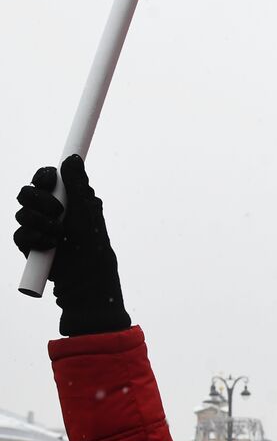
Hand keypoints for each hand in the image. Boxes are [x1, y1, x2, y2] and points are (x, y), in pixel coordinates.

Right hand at [14, 155, 128, 335]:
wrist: (86, 282)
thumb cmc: (93, 248)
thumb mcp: (87, 214)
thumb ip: (77, 186)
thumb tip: (73, 158)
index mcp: (67, 201)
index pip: (46, 178)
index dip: (44, 176)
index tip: (50, 180)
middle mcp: (50, 212)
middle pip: (27, 192)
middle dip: (38, 199)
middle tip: (57, 211)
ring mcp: (38, 229)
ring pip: (21, 213)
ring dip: (38, 222)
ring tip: (57, 234)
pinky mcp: (29, 246)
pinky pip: (19, 235)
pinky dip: (33, 239)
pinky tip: (48, 246)